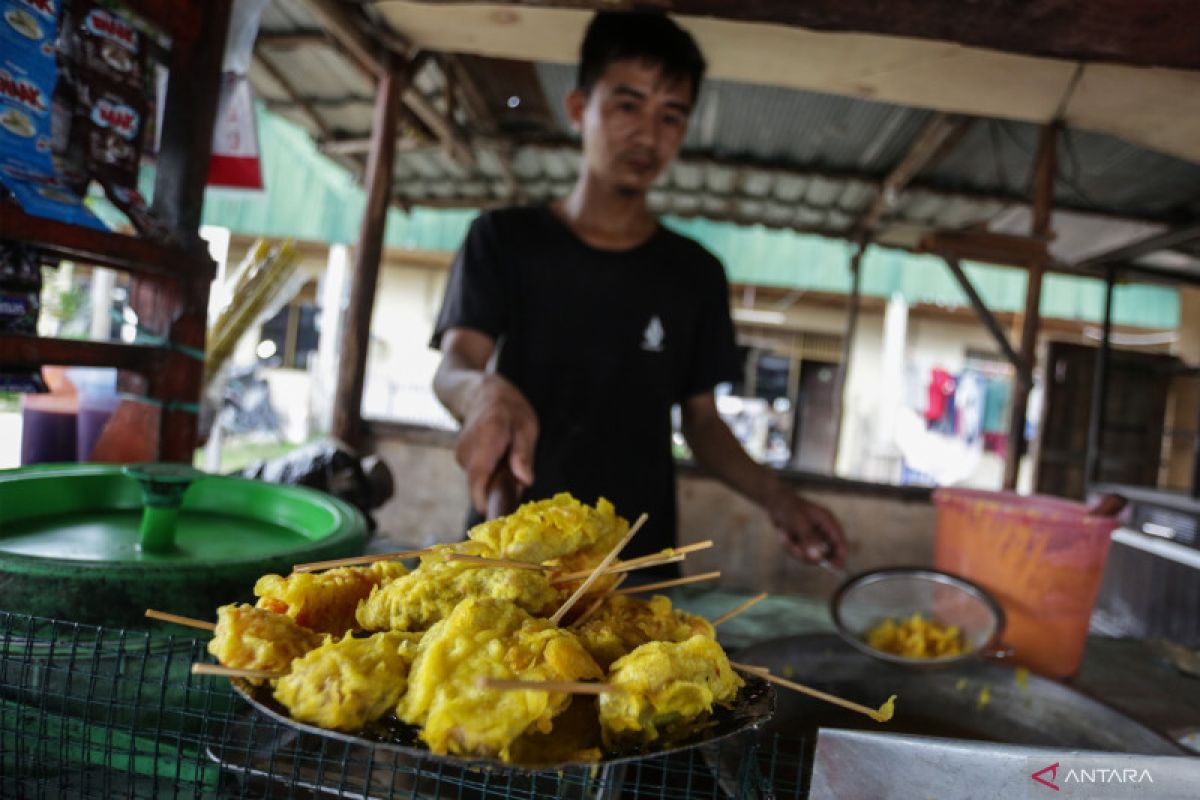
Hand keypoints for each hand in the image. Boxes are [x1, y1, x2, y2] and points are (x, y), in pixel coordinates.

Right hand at [456, 374, 537, 513]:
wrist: (482, 394)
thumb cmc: (509, 410)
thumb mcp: (526, 427)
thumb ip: (523, 454)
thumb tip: (525, 481)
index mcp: (486, 439)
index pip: (478, 478)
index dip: (485, 501)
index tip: (498, 513)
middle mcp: (468, 450)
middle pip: (482, 485)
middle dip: (501, 488)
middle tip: (519, 473)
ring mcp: (460, 455)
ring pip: (481, 482)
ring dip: (497, 479)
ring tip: (508, 458)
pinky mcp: (460, 460)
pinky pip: (478, 476)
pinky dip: (490, 473)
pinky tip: (497, 456)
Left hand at [764, 485, 847, 565]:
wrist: (774, 502)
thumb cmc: (788, 507)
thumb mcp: (799, 523)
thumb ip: (809, 539)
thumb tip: (818, 557)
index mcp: (828, 522)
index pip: (841, 543)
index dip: (840, 556)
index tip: (835, 567)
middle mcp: (824, 531)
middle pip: (826, 554)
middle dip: (808, 554)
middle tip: (795, 549)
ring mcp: (814, 537)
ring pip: (810, 555)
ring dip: (796, 549)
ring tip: (786, 537)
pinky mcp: (805, 541)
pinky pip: (801, 553)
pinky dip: (791, 547)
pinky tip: (785, 535)